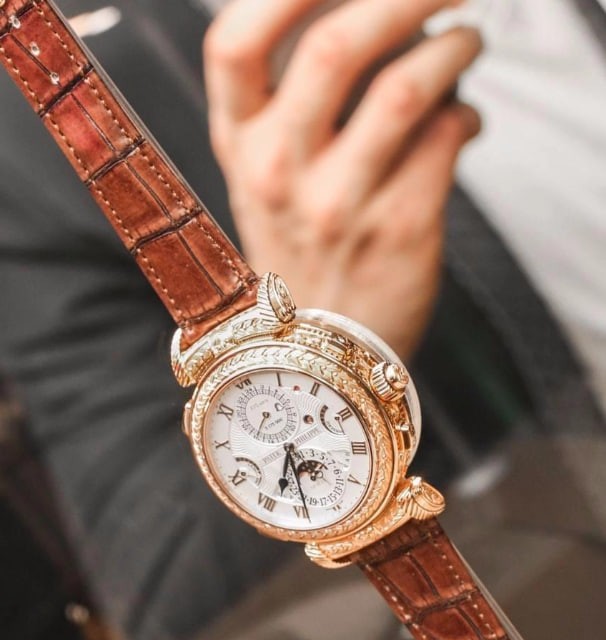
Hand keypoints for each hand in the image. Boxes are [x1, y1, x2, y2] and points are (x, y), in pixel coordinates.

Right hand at [204, 0, 482, 357]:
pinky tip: (465, 118)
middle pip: (335, 44)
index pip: (235, 42)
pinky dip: (468, 111)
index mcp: (239, 146)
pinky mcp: (399, 227)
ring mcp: (337, 203)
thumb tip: (375, 20)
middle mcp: (277, 170)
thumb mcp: (265, 179)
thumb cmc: (300, 253)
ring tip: (466, 40)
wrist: (317, 353)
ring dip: (454, 45)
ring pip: (406, 85)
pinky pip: (448, 135)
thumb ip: (294, 102)